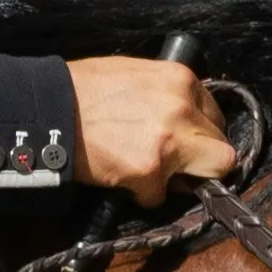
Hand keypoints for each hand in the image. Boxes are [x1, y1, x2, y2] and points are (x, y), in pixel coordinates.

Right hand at [68, 56, 233, 198]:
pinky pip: (159, 196)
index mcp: (181, 79)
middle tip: (175, 166)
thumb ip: (167, 95)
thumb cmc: (84, 90)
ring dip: (178, 180)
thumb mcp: (135, 76)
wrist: (49, 109)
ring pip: (204, 177)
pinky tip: (121, 176)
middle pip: (222, 151)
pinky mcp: (150, 170)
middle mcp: (183, 108)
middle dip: (201, 162)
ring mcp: (170, 140)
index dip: (202, 135)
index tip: (188, 144)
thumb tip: (184, 121)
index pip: (216, 117)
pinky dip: (142, 194)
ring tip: (146, 170)